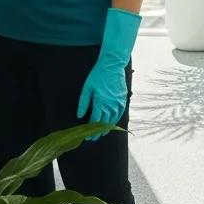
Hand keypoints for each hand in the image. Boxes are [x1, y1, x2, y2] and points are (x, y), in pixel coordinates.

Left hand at [76, 8, 139, 140]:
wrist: (113, 64)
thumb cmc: (98, 75)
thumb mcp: (87, 87)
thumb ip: (83, 103)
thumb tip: (80, 116)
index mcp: (100, 102)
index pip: (95, 121)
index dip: (90, 131)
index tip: (87, 137)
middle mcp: (111, 104)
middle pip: (105, 123)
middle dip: (98, 132)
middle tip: (93, 139)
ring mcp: (118, 102)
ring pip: (113, 120)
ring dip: (107, 128)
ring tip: (101, 133)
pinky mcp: (123, 99)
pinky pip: (120, 113)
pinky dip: (115, 120)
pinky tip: (111, 123)